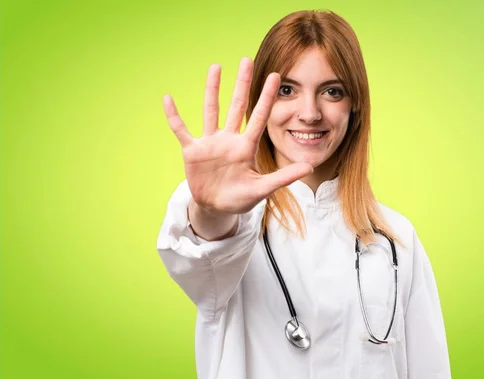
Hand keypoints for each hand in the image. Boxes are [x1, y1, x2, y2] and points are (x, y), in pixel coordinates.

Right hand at [163, 58, 312, 215]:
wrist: (216, 208)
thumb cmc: (240, 198)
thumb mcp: (262, 188)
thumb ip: (283, 177)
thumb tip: (310, 167)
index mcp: (246, 147)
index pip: (259, 117)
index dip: (266, 97)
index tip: (275, 76)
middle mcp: (229, 140)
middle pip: (236, 106)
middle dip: (242, 84)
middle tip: (246, 60)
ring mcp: (210, 143)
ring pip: (211, 111)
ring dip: (212, 90)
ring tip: (215, 67)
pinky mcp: (192, 151)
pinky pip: (181, 130)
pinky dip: (174, 116)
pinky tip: (168, 99)